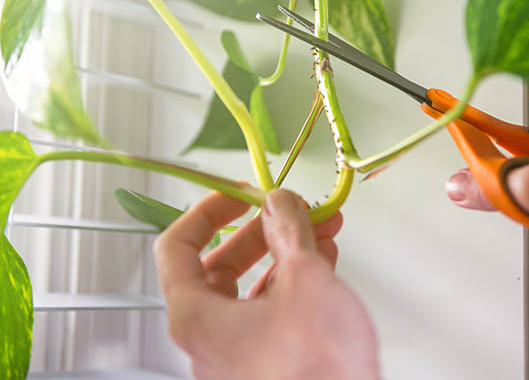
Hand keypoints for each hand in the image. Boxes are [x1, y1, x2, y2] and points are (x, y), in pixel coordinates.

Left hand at [153, 189, 379, 379]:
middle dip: (262, 230)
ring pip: (250, 287)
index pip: (177, 248)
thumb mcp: (305, 279)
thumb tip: (279, 203)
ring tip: (320, 229)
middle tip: (288, 207)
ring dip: (284, 252)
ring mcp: (238, 354)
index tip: (238, 194)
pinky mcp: (268, 363)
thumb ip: (288, 232)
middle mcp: (209, 338)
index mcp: (197, 318)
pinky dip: (293, 281)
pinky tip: (324, 262)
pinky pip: (270, 311)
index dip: (207, 212)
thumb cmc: (319, 369)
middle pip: (219, 265)